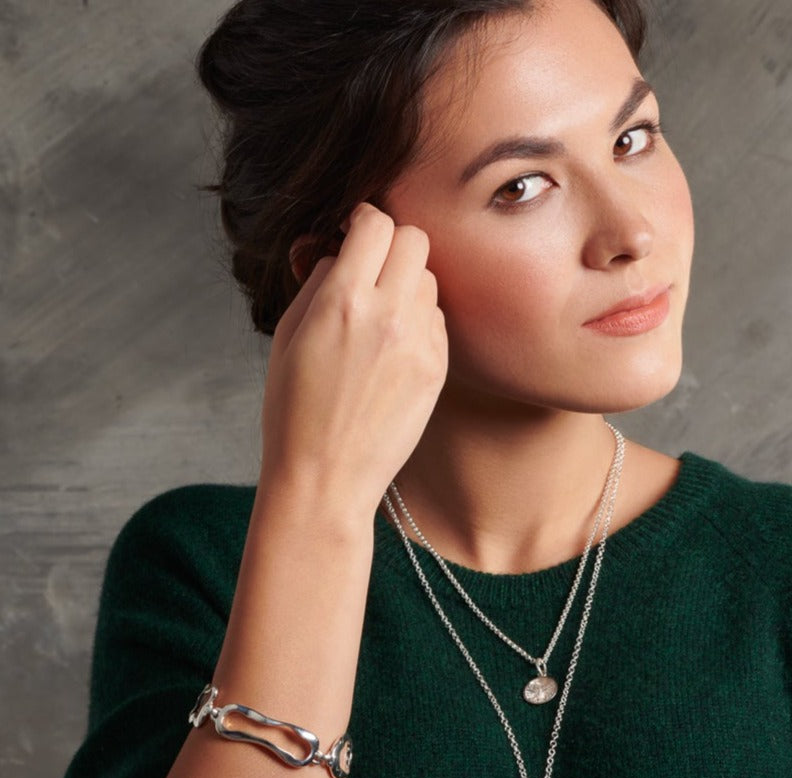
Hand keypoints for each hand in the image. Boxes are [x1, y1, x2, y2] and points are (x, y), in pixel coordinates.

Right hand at [258, 203, 447, 516]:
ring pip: (428, 280)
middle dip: (391, 245)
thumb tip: (341, 251)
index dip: (362, 221)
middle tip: (370, 268)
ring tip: (378, 317)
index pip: (376, 223)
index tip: (353, 232)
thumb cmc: (294, 410)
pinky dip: (418, 321)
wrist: (326, 477)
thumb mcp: (288, 336)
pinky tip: (393, 349)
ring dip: (406, 284)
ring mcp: (420, 343)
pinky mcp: (438, 370)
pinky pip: (437, 320)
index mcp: (343, 301)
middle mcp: (389, 315)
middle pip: (414, 240)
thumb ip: (319, 282)